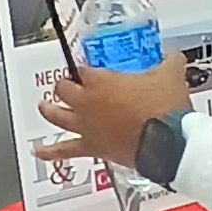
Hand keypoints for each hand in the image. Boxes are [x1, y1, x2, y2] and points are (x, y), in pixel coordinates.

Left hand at [35, 58, 191, 170]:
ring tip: (44, 106)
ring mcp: (86, 126)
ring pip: (56, 116)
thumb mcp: (170, 74)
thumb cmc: (165, 107)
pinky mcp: (92, 148)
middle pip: (64, 88)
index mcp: (101, 81)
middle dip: (65, 85)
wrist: (168, 142)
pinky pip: (65, 151)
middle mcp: (87, 102)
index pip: (84, 69)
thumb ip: (169, 62)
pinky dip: (50, 152)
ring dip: (49, 110)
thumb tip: (173, 58)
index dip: (86, 68)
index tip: (90, 69)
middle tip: (69, 84)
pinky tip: (38, 152)